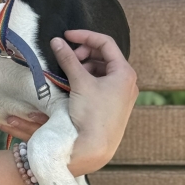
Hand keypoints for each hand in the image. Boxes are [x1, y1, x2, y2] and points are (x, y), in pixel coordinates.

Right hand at [0, 29, 136, 172]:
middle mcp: (128, 81)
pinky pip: (102, 82)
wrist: (95, 148)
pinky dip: (88, 78)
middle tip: (68, 56)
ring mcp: (122, 94)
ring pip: (103, 69)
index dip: (84, 36)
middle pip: (105, 55)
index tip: (66, 36)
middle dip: (84, 52)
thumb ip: (68, 58)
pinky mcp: (115, 104)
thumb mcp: (79, 82)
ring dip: (85, 65)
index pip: (105, 42)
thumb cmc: (92, 114)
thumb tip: (56, 41)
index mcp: (125, 72)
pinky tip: (75, 83)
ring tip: (70, 71)